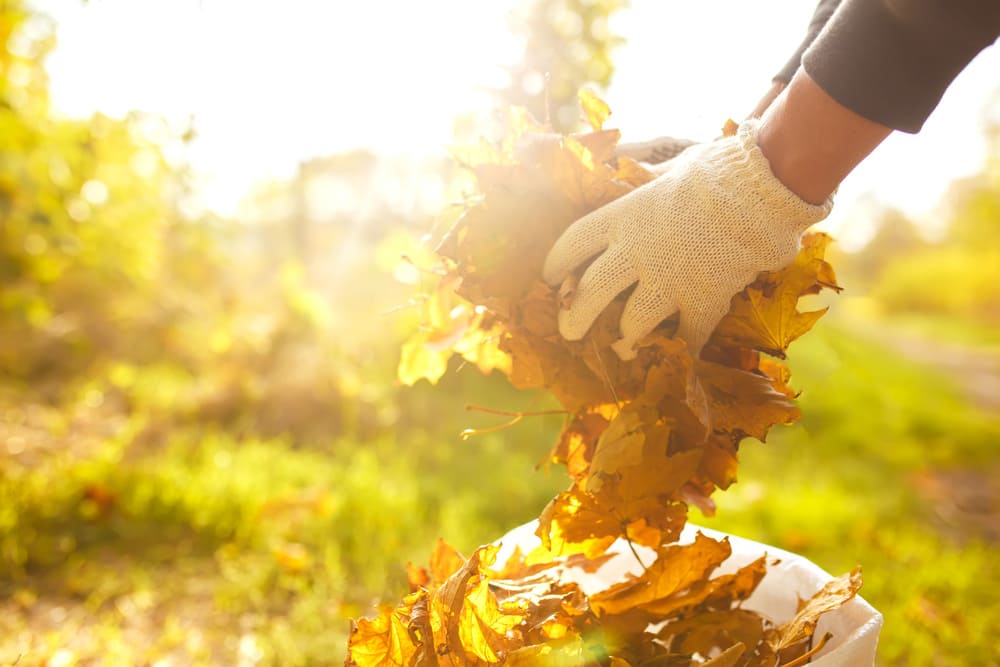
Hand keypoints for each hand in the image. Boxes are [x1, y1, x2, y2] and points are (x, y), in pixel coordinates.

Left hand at [542, 120, 832, 359]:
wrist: (759, 193)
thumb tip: (637, 173)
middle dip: (574, 317)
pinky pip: (687, 339)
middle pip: (590, 294)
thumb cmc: (716, 171)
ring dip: (625, 337)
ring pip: (631, 324)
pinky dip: (684, 349)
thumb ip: (649, 181)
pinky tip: (681, 357)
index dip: (557, 262)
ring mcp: (668, 283)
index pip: (574, 243)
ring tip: (623, 344)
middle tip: (569, 330)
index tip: (551, 276)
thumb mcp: (670, 170)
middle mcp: (636, 254)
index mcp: (624, 217)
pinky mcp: (702, 303)